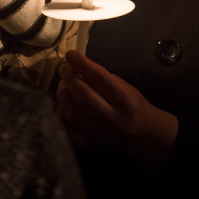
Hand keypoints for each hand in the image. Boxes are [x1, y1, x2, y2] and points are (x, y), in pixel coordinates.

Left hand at [56, 51, 177, 168]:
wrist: (138, 131)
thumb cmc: (129, 102)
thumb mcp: (122, 85)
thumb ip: (100, 77)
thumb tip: (75, 64)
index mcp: (125, 101)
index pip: (101, 80)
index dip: (83, 65)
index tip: (70, 54)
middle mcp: (113, 120)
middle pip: (84, 98)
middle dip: (70, 80)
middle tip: (64, 69)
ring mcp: (100, 135)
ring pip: (72, 114)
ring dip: (63, 95)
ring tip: (63, 85)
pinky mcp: (89, 144)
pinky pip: (66, 129)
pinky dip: (60, 114)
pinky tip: (63, 104)